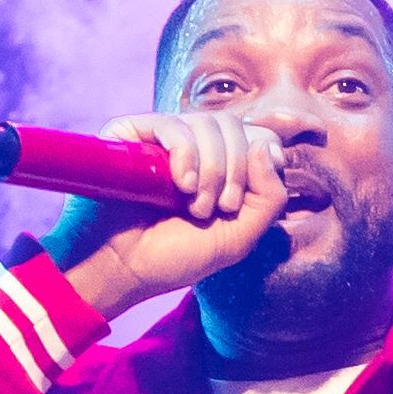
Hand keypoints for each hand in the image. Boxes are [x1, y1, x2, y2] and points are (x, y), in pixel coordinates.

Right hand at [52, 103, 321, 318]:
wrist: (121, 270)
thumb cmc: (175, 257)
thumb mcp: (239, 237)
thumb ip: (271, 198)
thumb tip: (265, 148)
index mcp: (220, 166)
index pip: (257, 135)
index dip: (264, 155)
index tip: (245, 196)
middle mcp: (194, 146)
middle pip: (235, 125)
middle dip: (236, 170)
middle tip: (218, 208)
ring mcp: (162, 137)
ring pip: (208, 123)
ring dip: (212, 170)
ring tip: (195, 207)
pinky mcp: (132, 133)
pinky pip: (174, 125)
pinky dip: (186, 155)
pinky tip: (181, 186)